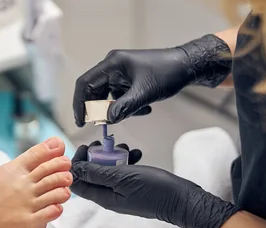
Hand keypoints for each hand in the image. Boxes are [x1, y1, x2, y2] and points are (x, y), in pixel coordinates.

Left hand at [70, 144, 239, 227]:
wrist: (182, 200)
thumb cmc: (154, 190)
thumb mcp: (122, 178)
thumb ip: (97, 174)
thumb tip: (74, 170)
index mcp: (103, 198)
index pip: (77, 183)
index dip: (77, 164)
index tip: (85, 148)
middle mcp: (110, 197)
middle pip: (91, 176)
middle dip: (95, 157)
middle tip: (103, 144)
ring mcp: (122, 193)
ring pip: (108, 172)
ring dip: (113, 156)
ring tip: (124, 147)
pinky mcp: (133, 188)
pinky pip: (123, 173)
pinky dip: (127, 161)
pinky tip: (136, 154)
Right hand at [73, 34, 231, 125]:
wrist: (186, 66)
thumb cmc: (167, 73)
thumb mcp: (144, 93)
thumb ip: (124, 108)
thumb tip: (107, 120)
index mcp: (112, 64)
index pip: (84, 83)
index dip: (79, 103)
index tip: (81, 121)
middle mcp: (113, 67)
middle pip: (94, 91)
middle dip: (101, 109)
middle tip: (107, 124)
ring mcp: (120, 73)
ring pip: (108, 97)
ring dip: (118, 109)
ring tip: (137, 112)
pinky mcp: (128, 80)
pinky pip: (120, 97)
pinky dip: (128, 106)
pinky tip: (145, 108)